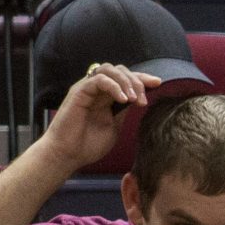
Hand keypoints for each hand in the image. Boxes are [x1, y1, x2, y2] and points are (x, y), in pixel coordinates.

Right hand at [40, 63, 160, 173]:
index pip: (125, 80)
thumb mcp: (114, 127)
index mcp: (106, 97)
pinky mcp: (79, 91)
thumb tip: (138, 100)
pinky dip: (114, 86)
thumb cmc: (88, 145)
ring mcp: (87, 89)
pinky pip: (99, 79)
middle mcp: (97, 89)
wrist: (67, 155)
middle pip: (120, 70)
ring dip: (126, 82)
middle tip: (144, 100)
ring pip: (109, 70)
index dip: (142, 79)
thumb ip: (123, 112)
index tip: (158, 83)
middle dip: (136, 81)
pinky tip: (124, 100)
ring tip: (134, 100)